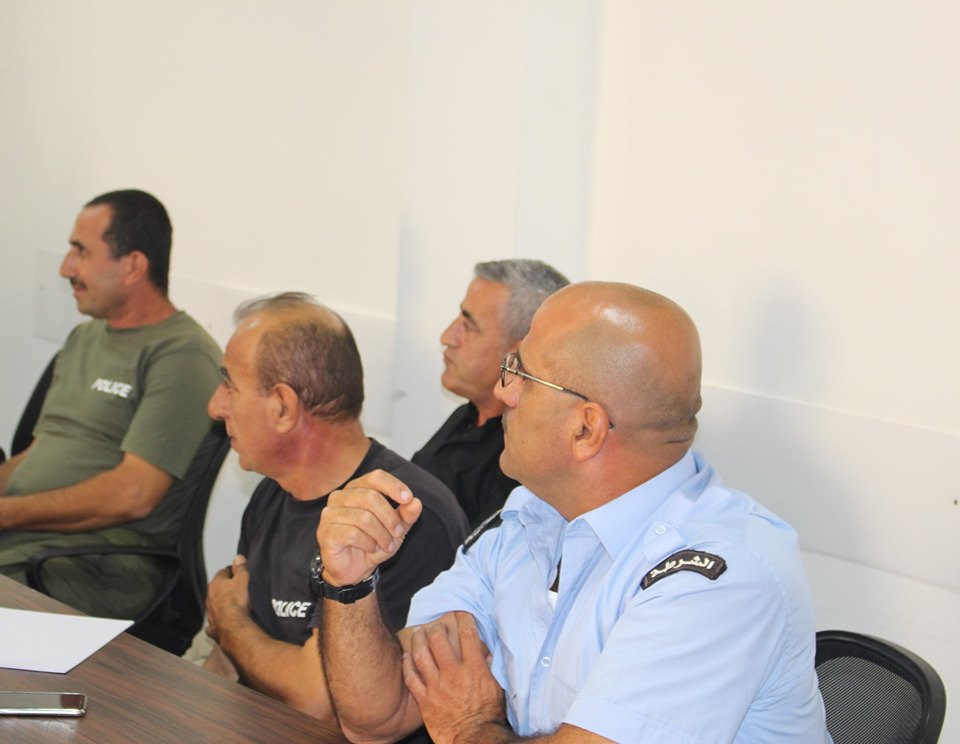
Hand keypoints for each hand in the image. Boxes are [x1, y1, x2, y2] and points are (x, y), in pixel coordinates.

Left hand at [205, 555, 249, 641]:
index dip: (232, 572)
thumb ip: (241, 568)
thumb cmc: (238, 601)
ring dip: (221, 604)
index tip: (238, 573)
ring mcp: (209, 613)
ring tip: (233, 605)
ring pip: (214, 605)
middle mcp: (209, 597)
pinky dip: (218, 621)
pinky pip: (214, 622)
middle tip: (237, 589)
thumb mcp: (243, 579)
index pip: (223, 572)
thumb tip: (238, 557)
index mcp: (215, 584)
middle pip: (217, 589)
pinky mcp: (213, 627)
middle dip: (225, 588)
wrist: (233, 625)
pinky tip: (224, 622)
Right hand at [316, 469, 422, 585]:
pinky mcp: (325, 532)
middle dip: (390, 518)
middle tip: (399, 533)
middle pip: (371, 497)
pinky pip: (352, 533)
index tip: (408, 499)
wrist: (354, 569)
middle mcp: (340, 496)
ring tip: (387, 545)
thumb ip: (406, 515)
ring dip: (381, 534)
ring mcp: (330, 513)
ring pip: (363, 518)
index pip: (376, 477)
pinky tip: (371, 548)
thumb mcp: (396, 529)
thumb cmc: (374, 542)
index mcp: (357, 488)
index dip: (393, 486)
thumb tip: (416, 502)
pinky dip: (368, 543)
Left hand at [402, 611, 505, 743]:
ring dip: (418, 640)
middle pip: (438, 640)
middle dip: (436, 628)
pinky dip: (407, 664)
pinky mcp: (425, 700)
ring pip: (421, 655)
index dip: (463, 618)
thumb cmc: (488, 715)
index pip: (467, 635)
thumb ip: (490, 668)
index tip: (460, 612)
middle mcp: (453, 674)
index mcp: (474, 669)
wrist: (474, 739)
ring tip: (418, 632)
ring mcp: (436, 687)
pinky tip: (406, 656)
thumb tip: (487, 653)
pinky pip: (411, 677)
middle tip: (435, 624)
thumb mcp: (497, 688)